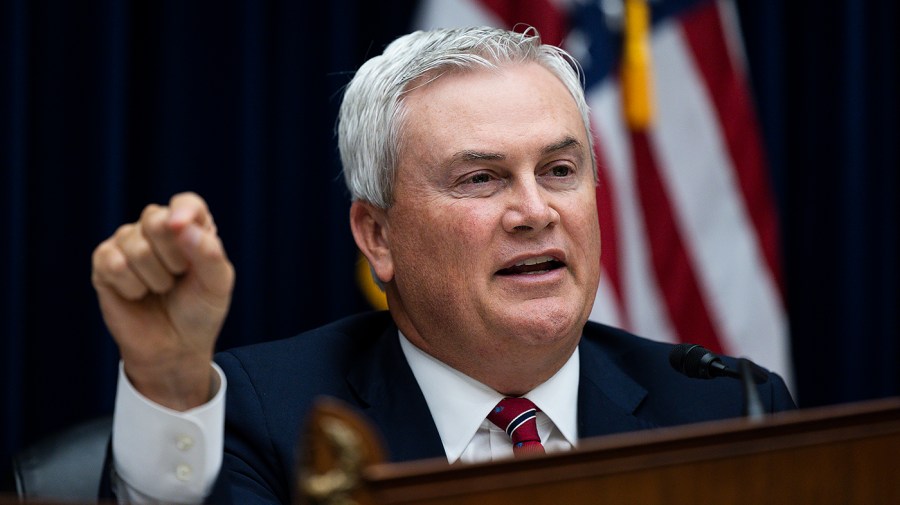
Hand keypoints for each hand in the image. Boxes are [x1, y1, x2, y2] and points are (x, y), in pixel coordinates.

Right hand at [92, 192, 234, 409]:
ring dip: (154, 278)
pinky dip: (132, 286)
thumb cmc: (199, 311)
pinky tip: (138, 294)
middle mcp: (158, 228)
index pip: (186, 204)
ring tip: (160, 289)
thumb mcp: (218, 284)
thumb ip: (209, 253)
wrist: (174, 348)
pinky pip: (113, 263)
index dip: (184, 212)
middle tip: (179, 277)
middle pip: (155, 219)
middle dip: (173, 256)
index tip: (182, 227)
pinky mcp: (104, 262)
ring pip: (134, 244)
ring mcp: (128, 242)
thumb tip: (180, 224)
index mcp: (191, 227)